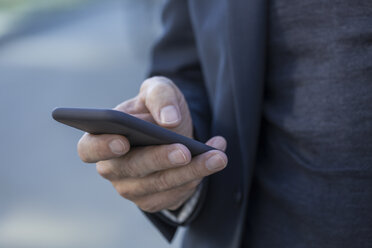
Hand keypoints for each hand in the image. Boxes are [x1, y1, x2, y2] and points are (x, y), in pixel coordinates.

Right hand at [77, 76, 227, 211]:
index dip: (101, 147)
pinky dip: (197, 177)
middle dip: (160, 159)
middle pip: (130, 169)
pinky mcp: (153, 200)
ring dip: (191, 171)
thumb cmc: (157, 109)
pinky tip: (214, 159)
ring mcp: (132, 188)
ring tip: (217, 155)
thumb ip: (161, 97)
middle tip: (184, 150)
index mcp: (103, 138)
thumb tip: (169, 120)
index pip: (89, 148)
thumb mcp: (160, 90)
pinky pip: (175, 195)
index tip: (122, 141)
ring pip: (158, 185)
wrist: (173, 129)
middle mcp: (113, 168)